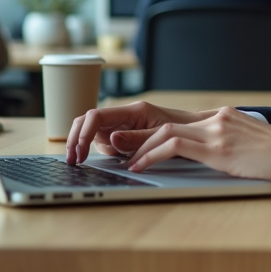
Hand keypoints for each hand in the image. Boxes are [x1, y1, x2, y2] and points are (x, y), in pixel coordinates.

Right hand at [65, 100, 209, 164]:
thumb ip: (137, 138)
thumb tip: (112, 138)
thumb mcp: (161, 135)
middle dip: (77, 139)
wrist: (196, 131)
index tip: (79, 153)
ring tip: (120, 157)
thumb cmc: (183, 129)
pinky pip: (107, 142)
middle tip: (74, 160)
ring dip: (98, 148)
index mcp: (132, 111)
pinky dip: (108, 151)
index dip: (82, 134)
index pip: (96, 117)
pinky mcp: (125, 134)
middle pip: (87, 122)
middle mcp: (124, 116)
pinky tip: (121, 156)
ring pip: (97, 135)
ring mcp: (123, 125)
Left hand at [124, 106, 270, 191]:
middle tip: (121, 153)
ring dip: (139, 147)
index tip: (137, 146)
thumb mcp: (253, 147)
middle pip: (166, 122)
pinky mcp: (218, 147)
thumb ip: (232, 147)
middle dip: (139, 138)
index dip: (154, 134)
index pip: (181, 122)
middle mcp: (219, 117)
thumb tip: (216, 161)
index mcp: (227, 116)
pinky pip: (173, 146)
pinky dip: (151, 155)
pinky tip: (141, 166)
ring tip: (126, 162)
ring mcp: (218, 130)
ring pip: (164, 131)